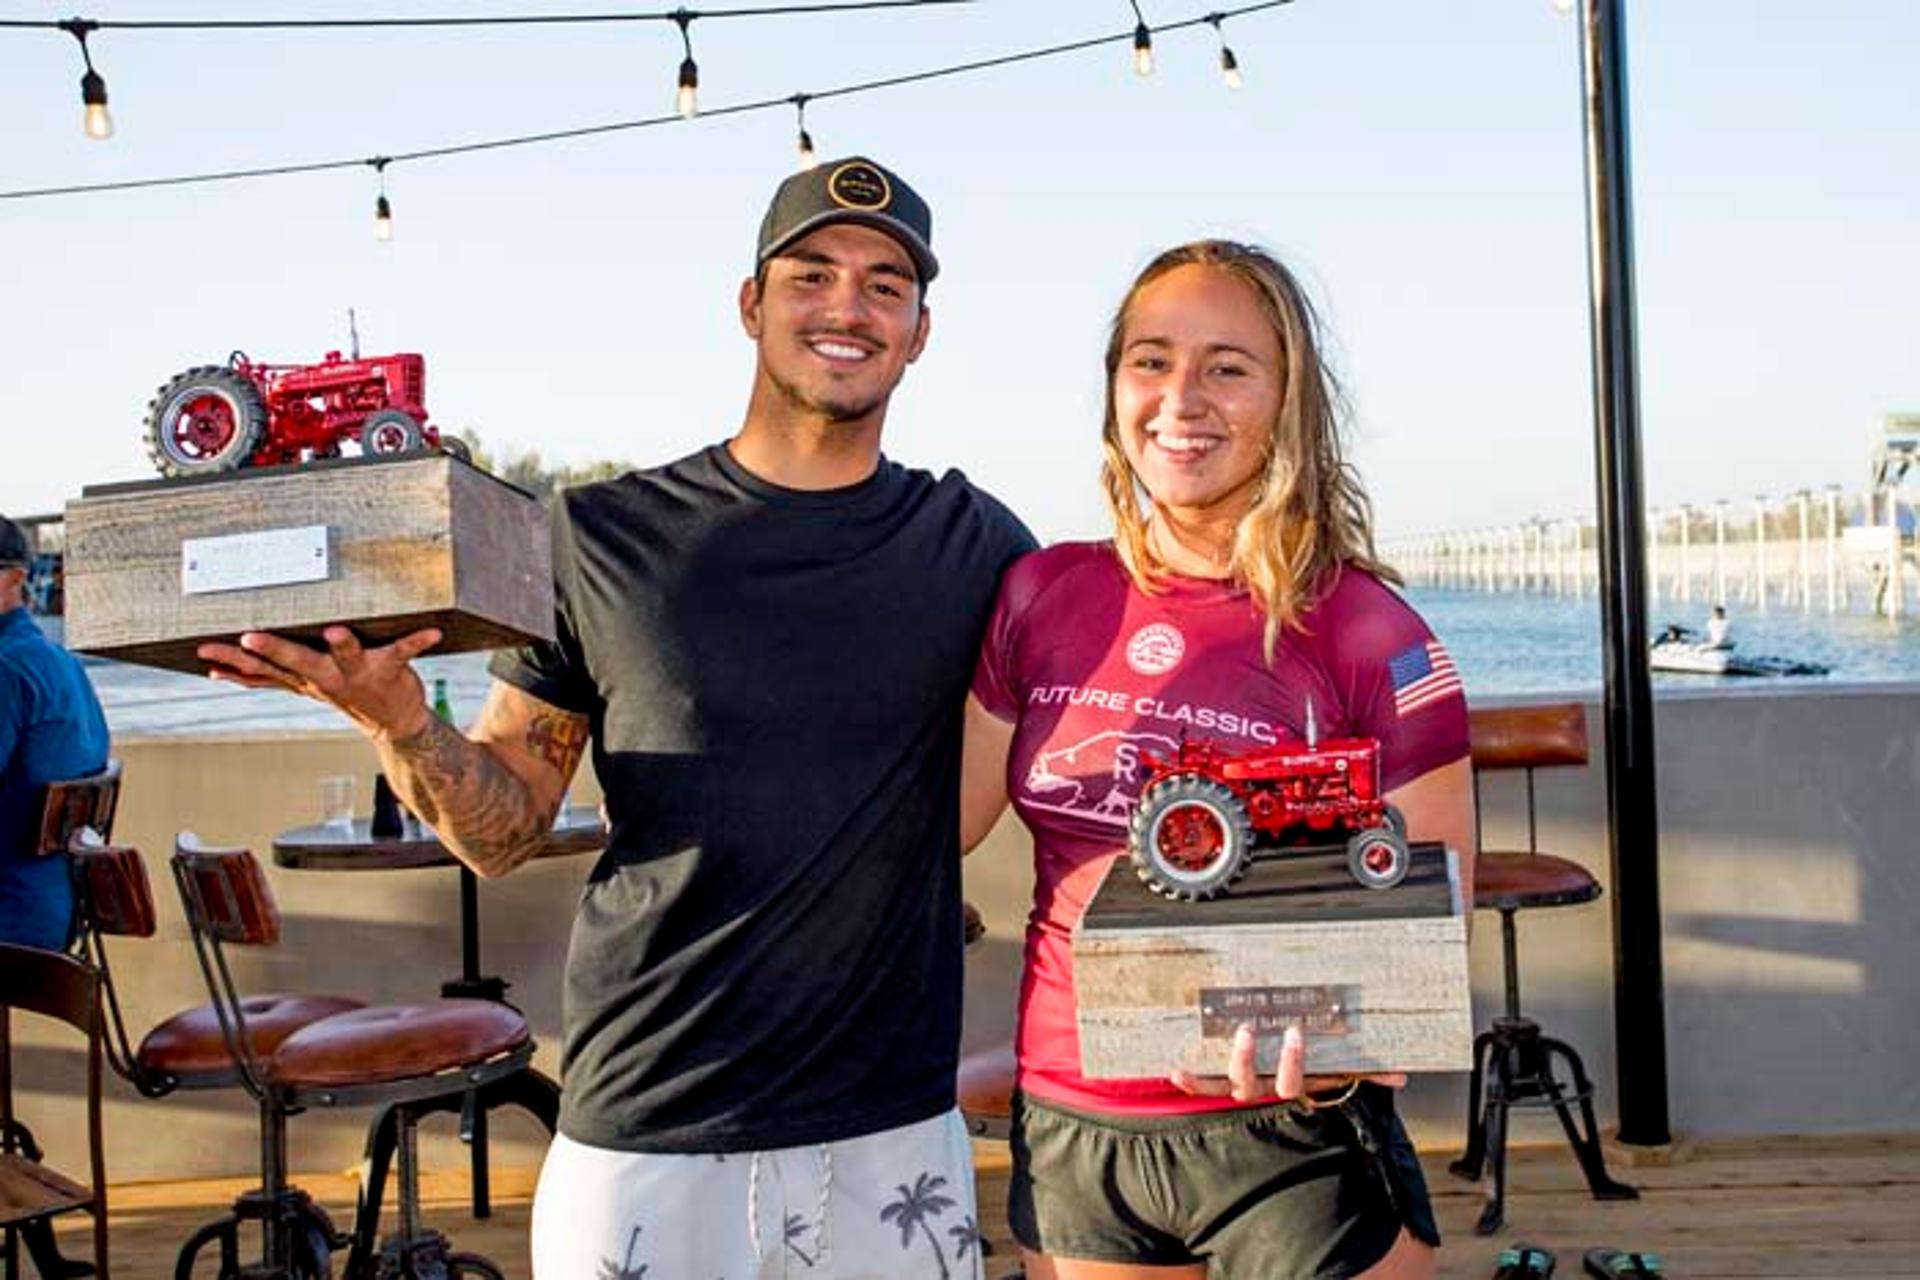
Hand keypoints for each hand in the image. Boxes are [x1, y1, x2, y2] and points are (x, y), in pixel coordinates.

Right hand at [198, 626, 442, 739]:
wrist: (396, 723)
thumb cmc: (346, 692)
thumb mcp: (301, 685)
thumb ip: (264, 677)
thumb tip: (218, 672)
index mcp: (303, 678)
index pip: (261, 670)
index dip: (233, 660)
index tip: (204, 649)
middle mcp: (327, 678)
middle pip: (295, 663)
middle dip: (273, 650)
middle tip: (249, 637)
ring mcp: (359, 674)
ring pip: (346, 658)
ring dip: (342, 645)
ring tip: (334, 631)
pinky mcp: (390, 669)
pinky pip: (404, 652)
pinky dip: (418, 640)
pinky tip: (432, 631)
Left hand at [1170, 1024, 1406, 1104]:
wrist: (1289, 1094)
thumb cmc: (1314, 1072)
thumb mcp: (1340, 1072)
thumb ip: (1369, 1073)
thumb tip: (1401, 1076)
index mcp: (1292, 1086)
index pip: (1291, 1081)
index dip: (1291, 1062)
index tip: (1296, 1034)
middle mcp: (1263, 1092)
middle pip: (1253, 1084)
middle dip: (1251, 1059)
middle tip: (1249, 1030)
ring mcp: (1242, 1090)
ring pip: (1229, 1085)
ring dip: (1226, 1063)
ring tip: (1225, 1038)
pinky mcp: (1222, 1087)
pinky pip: (1205, 1090)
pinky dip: (1192, 1083)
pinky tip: (1175, 1071)